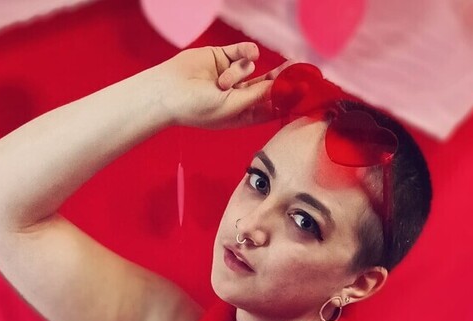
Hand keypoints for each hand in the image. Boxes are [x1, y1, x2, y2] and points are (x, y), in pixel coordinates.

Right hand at [153, 43, 293, 129]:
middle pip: (266, 86)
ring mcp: (230, 76)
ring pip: (250, 68)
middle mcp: (238, 96)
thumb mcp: (233, 106)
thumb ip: (258, 96)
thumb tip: (282, 88)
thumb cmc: (198, 108)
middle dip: (281, 78)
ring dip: (240, 71)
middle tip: (299, 68)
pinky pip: (241, 52)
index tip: (304, 91)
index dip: (286, 99)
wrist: (169, 91)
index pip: (270, 107)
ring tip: (222, 82)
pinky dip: (245, 52)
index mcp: (242, 115)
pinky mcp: (222, 58)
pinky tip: (247, 54)